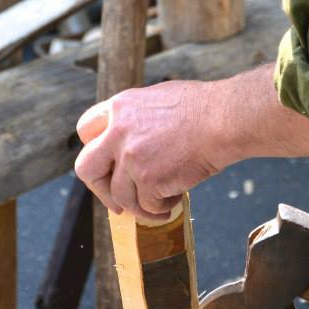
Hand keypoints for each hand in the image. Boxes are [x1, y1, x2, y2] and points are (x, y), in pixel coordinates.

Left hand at [75, 79, 224, 220]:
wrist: (223, 119)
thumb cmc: (201, 107)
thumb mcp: (157, 99)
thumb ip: (135, 119)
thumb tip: (128, 140)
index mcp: (120, 107)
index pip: (85, 129)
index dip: (95, 150)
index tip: (107, 164)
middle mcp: (118, 132)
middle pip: (86, 168)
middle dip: (100, 188)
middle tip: (116, 200)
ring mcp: (131, 157)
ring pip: (120, 196)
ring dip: (140, 205)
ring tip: (162, 202)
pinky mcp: (148, 180)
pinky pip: (147, 206)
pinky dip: (161, 208)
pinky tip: (175, 199)